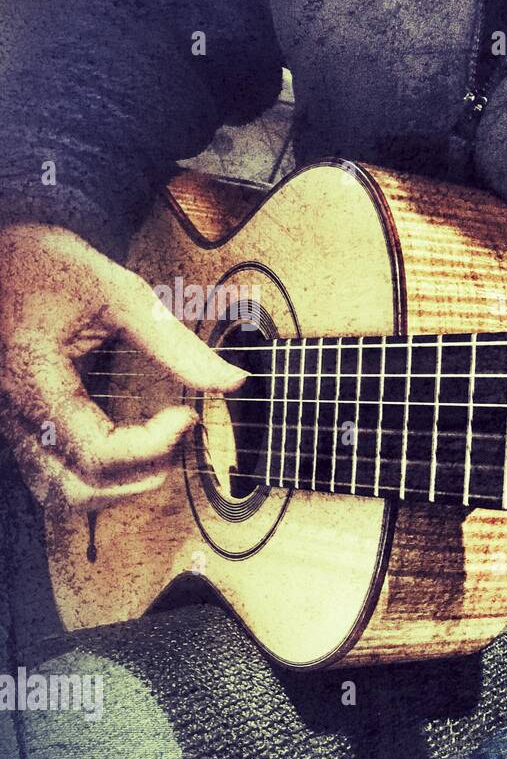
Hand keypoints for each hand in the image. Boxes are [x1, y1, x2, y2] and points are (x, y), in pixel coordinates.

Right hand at [0, 224, 246, 509]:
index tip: (188, 414)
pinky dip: (101, 473)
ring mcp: (16, 425)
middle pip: (80, 492)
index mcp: (35, 383)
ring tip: (158, 440)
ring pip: (64, 493)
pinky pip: (57, 474)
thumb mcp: (120, 293)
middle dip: (142, 475)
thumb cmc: (48, 264)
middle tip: (176, 431)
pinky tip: (133, 438)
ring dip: (121, 483)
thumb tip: (234, 381)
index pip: (99, 454)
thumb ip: (177, 345)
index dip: (155, 446)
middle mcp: (17, 416)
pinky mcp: (24, 424)